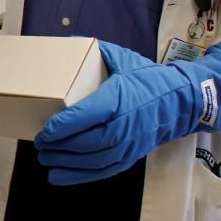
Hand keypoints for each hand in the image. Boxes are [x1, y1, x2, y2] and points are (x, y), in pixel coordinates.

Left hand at [33, 40, 220, 184]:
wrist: (181, 101)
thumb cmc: (147, 78)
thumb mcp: (122, 58)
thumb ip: (94, 50)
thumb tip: (65, 44)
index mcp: (120, 97)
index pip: (88, 115)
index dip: (64, 125)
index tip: (44, 130)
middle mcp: (126, 123)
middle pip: (89, 142)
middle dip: (61, 146)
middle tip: (39, 144)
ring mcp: (130, 143)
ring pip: (95, 160)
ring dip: (67, 163)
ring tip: (45, 159)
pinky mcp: (132, 156)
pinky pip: (104, 171)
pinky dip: (80, 176)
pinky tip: (59, 177)